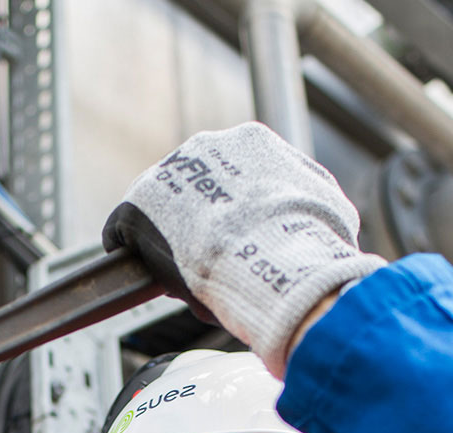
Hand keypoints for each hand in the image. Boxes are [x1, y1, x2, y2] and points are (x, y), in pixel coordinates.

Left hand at [103, 122, 384, 373]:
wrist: (275, 260)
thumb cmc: (309, 244)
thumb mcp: (327, 213)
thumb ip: (312, 210)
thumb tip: (326, 230)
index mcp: (254, 142)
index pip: (233, 175)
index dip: (232, 213)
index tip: (234, 239)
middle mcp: (208, 147)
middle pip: (194, 188)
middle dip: (197, 221)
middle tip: (206, 260)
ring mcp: (170, 174)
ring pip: (162, 209)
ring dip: (164, 236)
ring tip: (174, 270)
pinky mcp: (136, 205)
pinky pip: (124, 228)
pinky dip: (128, 248)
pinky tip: (139, 269)